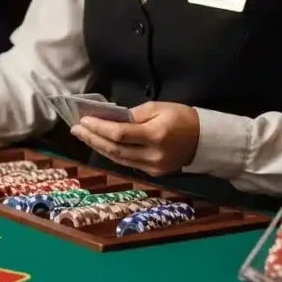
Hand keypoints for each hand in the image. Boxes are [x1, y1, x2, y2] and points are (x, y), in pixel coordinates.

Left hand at [69, 101, 199, 175]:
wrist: (205, 140)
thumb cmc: (181, 117)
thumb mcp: (158, 108)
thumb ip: (133, 115)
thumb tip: (110, 119)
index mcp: (156, 135)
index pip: (119, 134)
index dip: (98, 127)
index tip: (83, 119)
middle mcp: (153, 155)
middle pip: (114, 148)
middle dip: (92, 138)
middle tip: (75, 128)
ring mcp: (153, 167)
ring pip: (118, 158)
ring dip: (98, 146)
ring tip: (83, 136)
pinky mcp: (153, 173)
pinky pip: (126, 163)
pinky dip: (111, 153)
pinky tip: (99, 144)